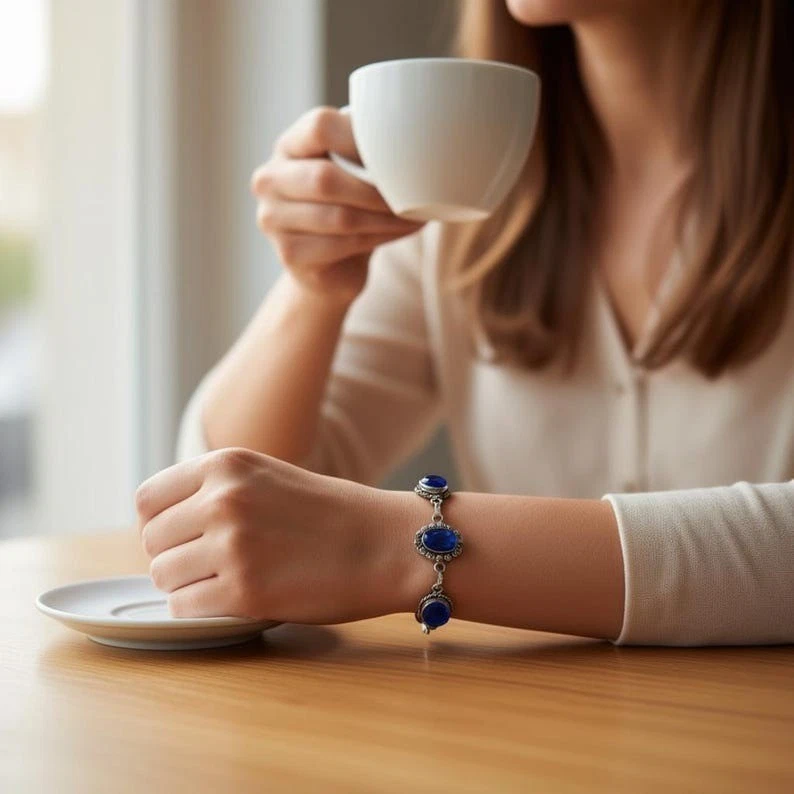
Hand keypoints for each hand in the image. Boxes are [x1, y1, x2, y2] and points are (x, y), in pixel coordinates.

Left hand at [134, 448, 411, 621]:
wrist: (388, 543)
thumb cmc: (334, 514)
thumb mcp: (269, 477)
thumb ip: (218, 491)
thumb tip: (162, 526)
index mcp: (226, 463)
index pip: (147, 499)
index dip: (160, 524)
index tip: (182, 538)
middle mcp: (222, 498)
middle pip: (152, 541)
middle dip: (175, 557)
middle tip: (211, 566)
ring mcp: (232, 544)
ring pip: (163, 576)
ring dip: (187, 585)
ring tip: (228, 581)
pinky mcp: (244, 590)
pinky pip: (184, 607)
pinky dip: (201, 609)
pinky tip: (236, 600)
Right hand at [250, 106, 422, 305]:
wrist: (329, 265)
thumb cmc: (346, 205)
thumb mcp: (351, 170)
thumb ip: (365, 148)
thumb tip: (416, 134)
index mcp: (288, 146)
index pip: (320, 127)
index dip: (361, 137)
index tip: (398, 152)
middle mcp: (271, 179)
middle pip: (326, 179)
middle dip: (376, 191)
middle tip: (413, 196)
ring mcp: (274, 219)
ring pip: (340, 217)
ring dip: (384, 218)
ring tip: (415, 216)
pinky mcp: (290, 254)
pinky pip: (342, 245)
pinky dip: (380, 238)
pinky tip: (400, 232)